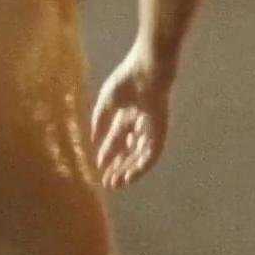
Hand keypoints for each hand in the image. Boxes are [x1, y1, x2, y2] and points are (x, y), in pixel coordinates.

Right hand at [90, 53, 171, 189]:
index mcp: (127, 115)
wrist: (147, 70)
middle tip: (107, 183)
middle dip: (118, 166)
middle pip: (130, 151)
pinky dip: (142, 166)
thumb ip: (100, 122)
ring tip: (116, 183)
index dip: (108, 154)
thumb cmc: (127, 80)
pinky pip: (153, 153)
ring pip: (141, 155)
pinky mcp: (161, 131)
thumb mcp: (107, 103)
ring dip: (129, 170)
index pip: (118, 140)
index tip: (98, 168)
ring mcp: (152, 128)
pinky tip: (130, 176)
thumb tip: (93, 141)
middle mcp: (140, 124)